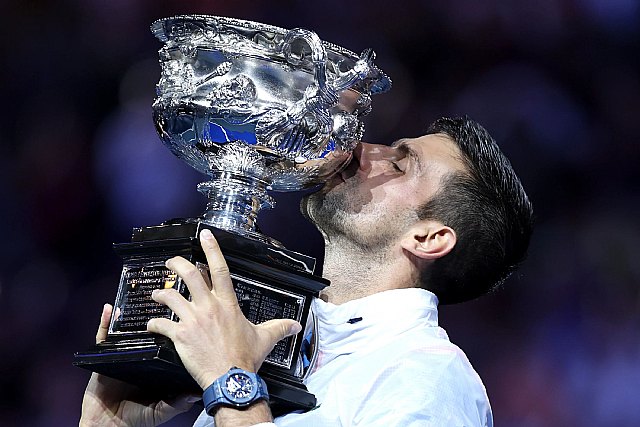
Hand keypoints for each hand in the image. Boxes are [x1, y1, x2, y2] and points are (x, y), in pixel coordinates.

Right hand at [80, 304, 198, 426]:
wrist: (110, 425)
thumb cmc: (137, 416)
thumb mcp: (163, 408)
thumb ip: (179, 400)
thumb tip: (197, 392)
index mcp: (156, 363)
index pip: (168, 339)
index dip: (176, 326)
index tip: (187, 310)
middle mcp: (142, 353)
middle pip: (150, 328)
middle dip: (158, 311)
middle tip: (166, 292)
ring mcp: (124, 353)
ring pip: (128, 328)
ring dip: (133, 311)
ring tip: (142, 292)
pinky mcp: (105, 357)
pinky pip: (103, 336)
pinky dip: (106, 322)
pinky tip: (111, 309)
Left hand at [147, 228, 301, 389]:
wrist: (230, 378)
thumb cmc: (245, 359)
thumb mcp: (265, 339)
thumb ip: (280, 327)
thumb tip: (296, 325)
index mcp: (227, 304)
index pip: (220, 269)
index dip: (212, 249)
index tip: (205, 235)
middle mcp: (208, 307)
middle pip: (189, 275)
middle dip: (176, 264)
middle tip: (171, 262)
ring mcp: (192, 320)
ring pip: (170, 296)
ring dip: (160, 293)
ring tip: (157, 294)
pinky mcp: (180, 335)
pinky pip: (161, 324)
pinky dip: (153, 323)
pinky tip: (151, 325)